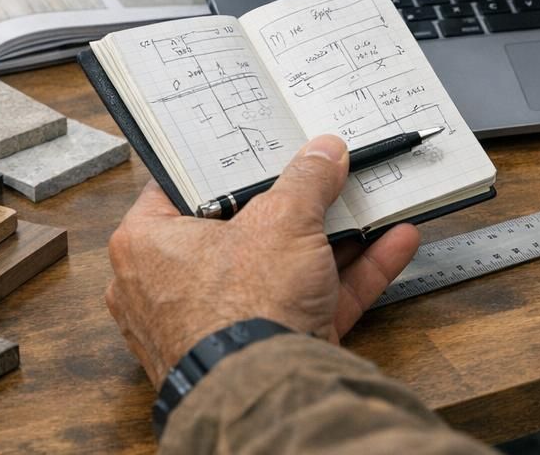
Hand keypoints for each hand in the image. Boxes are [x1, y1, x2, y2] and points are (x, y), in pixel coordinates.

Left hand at [105, 135, 420, 386]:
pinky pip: (310, 303)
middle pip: (243, 230)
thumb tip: (324, 155)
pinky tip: (391, 244)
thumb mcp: (282, 219)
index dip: (222, 166)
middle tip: (321, 175)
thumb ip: (307, 180)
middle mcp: (173, 288)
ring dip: (335, 240)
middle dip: (295, 207)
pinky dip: (350, 277)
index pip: (178, 189)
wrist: (268, 390)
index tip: (257, 149)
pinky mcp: (265, 351)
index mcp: (147, 246)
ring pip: (283, 270)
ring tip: (367, 204)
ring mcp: (222, 325)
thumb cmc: (240, 309)